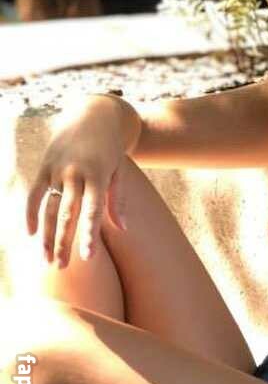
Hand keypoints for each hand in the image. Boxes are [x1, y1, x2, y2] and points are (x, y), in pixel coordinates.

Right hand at [26, 95, 135, 267]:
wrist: (95, 115)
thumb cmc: (112, 149)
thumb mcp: (119, 171)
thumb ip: (118, 200)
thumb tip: (121, 229)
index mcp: (98, 175)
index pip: (93, 212)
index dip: (89, 235)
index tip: (88, 258)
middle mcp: (76, 173)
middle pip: (68, 214)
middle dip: (65, 242)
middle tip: (62, 268)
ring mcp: (57, 169)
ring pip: (49, 208)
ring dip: (47, 235)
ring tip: (47, 260)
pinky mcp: (44, 166)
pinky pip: (34, 194)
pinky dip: (30, 213)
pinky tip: (31, 234)